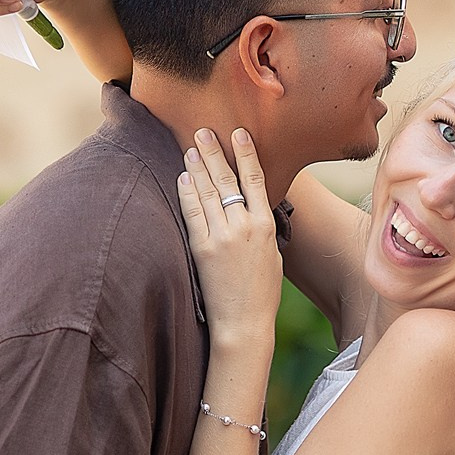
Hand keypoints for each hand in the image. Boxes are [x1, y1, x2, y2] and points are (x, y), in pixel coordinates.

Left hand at [177, 129, 282, 351]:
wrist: (244, 323)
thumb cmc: (261, 292)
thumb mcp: (272, 254)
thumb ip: (261, 227)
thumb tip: (250, 205)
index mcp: (266, 226)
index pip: (255, 179)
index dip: (246, 153)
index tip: (238, 133)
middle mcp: (244, 227)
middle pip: (226, 179)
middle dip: (215, 152)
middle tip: (204, 130)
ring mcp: (221, 236)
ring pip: (207, 192)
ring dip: (198, 167)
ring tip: (191, 147)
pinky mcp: (202, 248)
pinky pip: (192, 213)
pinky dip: (187, 193)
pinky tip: (182, 178)